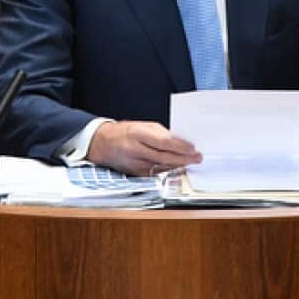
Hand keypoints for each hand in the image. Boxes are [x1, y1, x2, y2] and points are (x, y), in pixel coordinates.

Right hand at [87, 121, 201, 175]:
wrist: (102, 143)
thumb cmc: (123, 132)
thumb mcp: (141, 125)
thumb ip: (159, 133)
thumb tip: (178, 141)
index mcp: (138, 133)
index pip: (164, 141)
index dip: (180, 146)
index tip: (192, 148)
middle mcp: (135, 149)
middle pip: (165, 157)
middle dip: (184, 158)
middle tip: (197, 158)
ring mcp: (134, 163)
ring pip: (161, 167)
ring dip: (178, 165)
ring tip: (190, 162)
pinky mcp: (134, 173)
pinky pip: (155, 173)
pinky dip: (167, 170)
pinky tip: (176, 168)